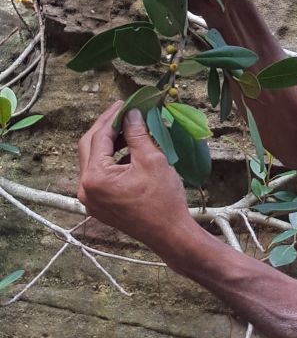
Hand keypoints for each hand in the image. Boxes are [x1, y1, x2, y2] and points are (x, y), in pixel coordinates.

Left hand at [77, 102, 194, 248]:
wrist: (170, 234)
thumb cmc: (163, 199)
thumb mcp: (152, 160)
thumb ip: (137, 134)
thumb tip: (131, 114)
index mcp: (95, 178)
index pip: (99, 138)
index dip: (113, 118)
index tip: (125, 104)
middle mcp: (86, 189)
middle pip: (90, 148)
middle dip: (107, 128)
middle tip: (124, 112)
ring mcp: (91, 199)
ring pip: (95, 161)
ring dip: (110, 144)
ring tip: (131, 130)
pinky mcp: (100, 205)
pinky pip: (101, 175)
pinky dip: (113, 160)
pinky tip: (130, 151)